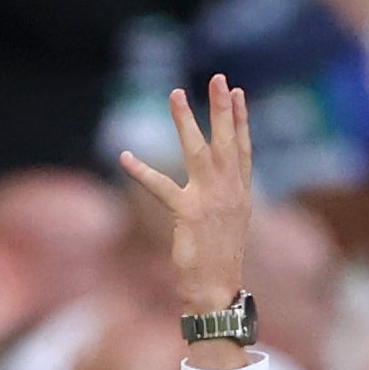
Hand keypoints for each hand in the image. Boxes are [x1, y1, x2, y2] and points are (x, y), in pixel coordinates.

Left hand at [118, 77, 256, 359]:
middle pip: (227, 140)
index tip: (237, 92)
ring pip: (198, 151)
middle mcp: (230, 191)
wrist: (218, 290)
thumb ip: (227, 199)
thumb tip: (222, 185)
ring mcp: (210, 200)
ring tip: (176, 95)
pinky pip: (160, 187)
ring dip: (186, 122)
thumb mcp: (230, 225)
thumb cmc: (221, 262)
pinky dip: (142, 171)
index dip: (241, 119)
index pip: (243, 148)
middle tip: (219, 78)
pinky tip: (125, 156)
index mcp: (240, 193)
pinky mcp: (188, 214)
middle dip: (222, 108)